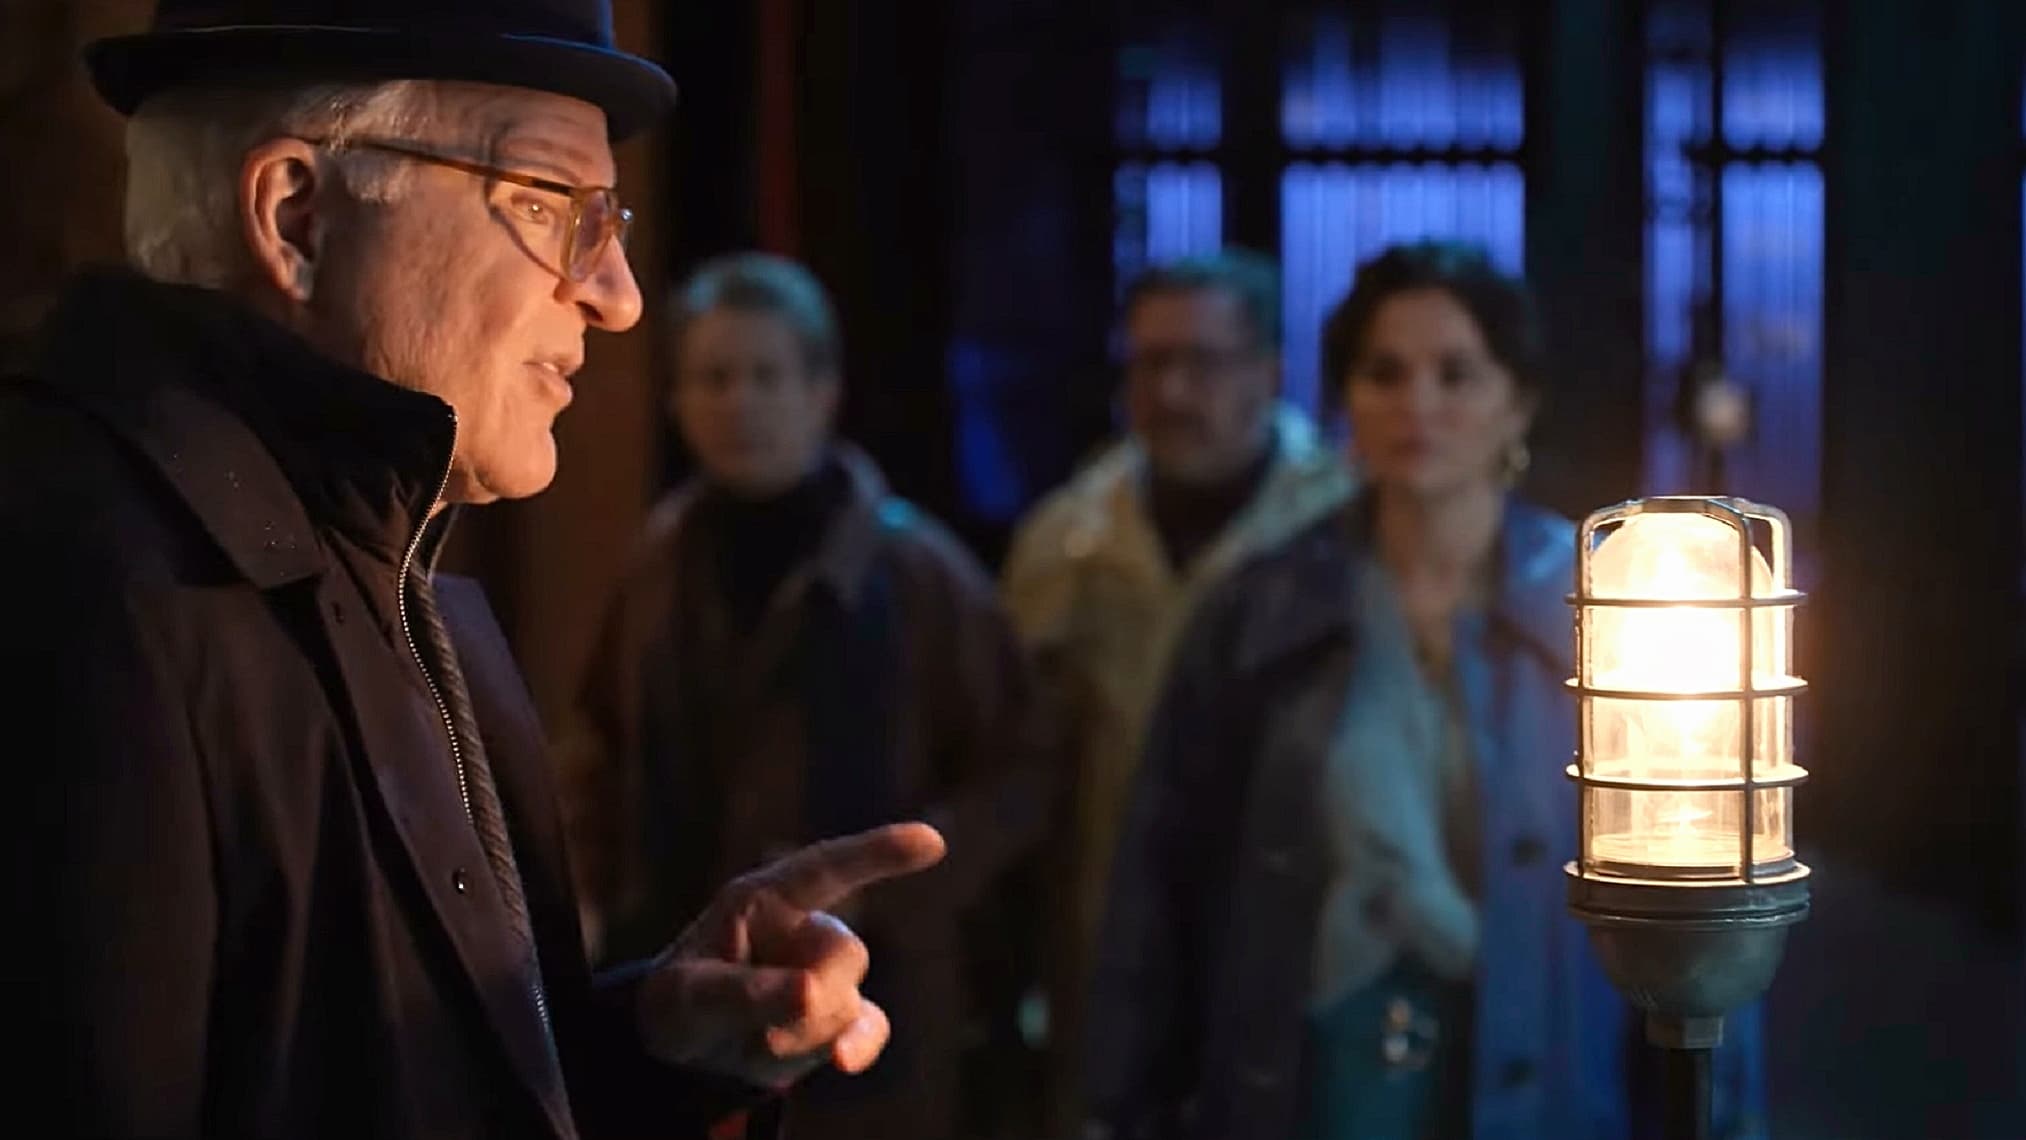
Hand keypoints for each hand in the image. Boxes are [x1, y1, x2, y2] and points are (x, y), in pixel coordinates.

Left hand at [635, 822, 946, 1087]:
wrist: (686, 1049)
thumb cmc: (681, 1001)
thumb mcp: (689, 996)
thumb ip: (744, 992)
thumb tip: (811, 994)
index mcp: (765, 899)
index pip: (828, 869)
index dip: (877, 852)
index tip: (931, 842)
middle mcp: (806, 929)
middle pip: (844, 952)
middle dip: (806, 996)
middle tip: (750, 1024)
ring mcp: (829, 973)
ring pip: (847, 1002)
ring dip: (800, 1034)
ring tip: (751, 1040)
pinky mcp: (843, 1016)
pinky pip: (868, 1028)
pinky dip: (857, 1046)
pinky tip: (843, 1060)